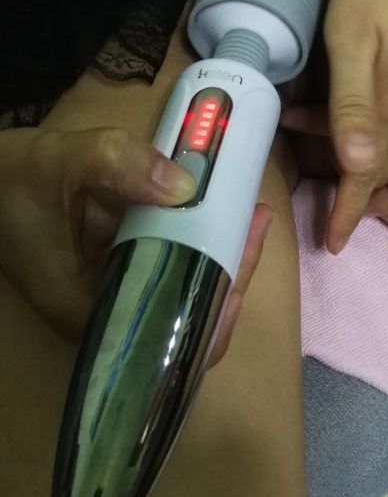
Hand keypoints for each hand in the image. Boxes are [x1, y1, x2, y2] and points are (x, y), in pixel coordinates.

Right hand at [0, 126, 272, 368]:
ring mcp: (114, 299)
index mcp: (94, 314)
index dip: (220, 305)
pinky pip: (167, 270)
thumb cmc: (8, 184)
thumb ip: (119, 166)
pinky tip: (215, 211)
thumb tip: (186, 185)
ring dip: (219, 256)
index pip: (177, 332)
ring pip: (182, 293)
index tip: (245, 257)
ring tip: (247, 213)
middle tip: (255, 220)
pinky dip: (195, 243)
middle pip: (190, 316)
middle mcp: (110, 319)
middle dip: (231, 271)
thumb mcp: (59, 163)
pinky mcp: (116, 276)